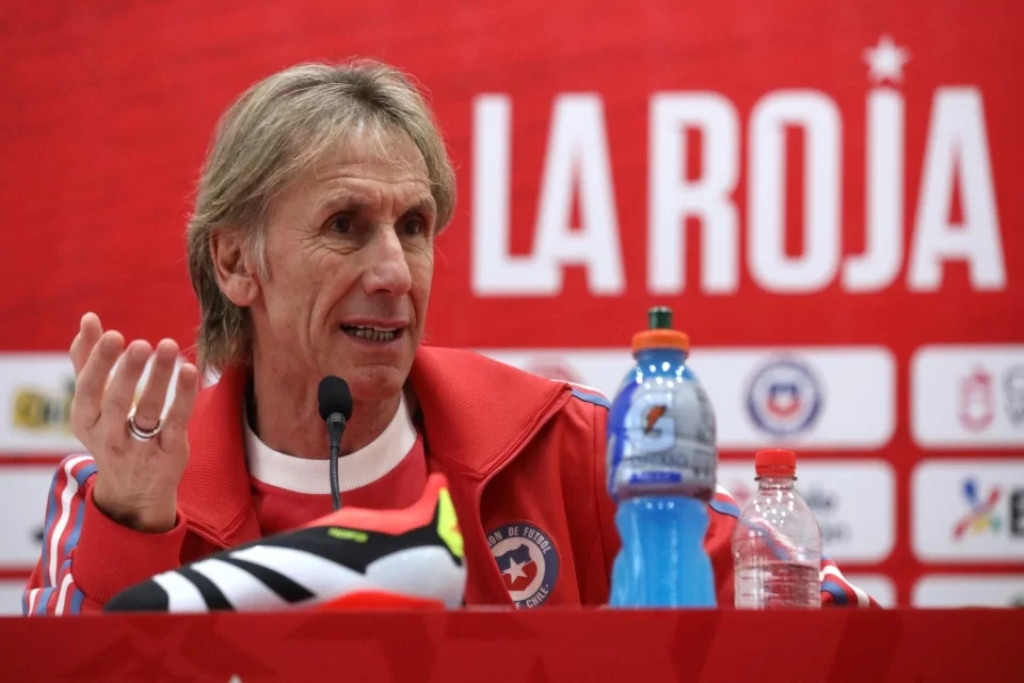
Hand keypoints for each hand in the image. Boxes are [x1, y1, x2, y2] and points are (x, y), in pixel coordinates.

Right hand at [69, 312, 199, 531]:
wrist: (133, 491)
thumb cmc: (111, 431)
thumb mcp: (93, 403)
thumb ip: (87, 361)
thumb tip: (88, 318)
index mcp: (85, 420)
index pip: (88, 389)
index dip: (100, 363)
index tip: (114, 334)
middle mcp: (108, 437)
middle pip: (116, 402)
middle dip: (127, 372)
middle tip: (141, 343)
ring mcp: (140, 448)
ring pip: (149, 411)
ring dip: (160, 378)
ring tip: (169, 346)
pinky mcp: (169, 453)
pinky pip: (177, 422)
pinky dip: (184, 397)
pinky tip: (190, 371)